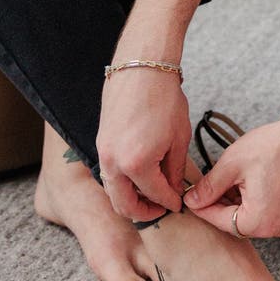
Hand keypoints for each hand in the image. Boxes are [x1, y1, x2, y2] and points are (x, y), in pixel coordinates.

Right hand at [97, 67, 191, 223]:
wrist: (141, 68)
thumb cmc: (164, 99)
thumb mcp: (178, 138)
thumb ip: (174, 171)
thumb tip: (174, 191)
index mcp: (137, 164)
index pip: (156, 195)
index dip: (171, 202)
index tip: (179, 204)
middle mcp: (114, 163)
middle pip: (125, 205)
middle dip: (145, 212)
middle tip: (162, 207)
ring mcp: (102, 153)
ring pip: (113, 192)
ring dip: (130, 199)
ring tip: (152, 194)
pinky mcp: (100, 143)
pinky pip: (108, 174)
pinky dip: (122, 183)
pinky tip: (140, 176)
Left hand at [182, 99, 279, 238]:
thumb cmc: (274, 147)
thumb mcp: (232, 164)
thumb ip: (209, 187)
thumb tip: (192, 200)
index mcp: (258, 221)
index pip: (220, 221)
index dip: (202, 208)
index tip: (189, 198)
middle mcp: (274, 228)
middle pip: (234, 222)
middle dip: (219, 204)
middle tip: (205, 186)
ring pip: (248, 217)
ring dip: (234, 201)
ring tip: (228, 178)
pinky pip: (262, 213)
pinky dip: (250, 200)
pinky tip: (245, 181)